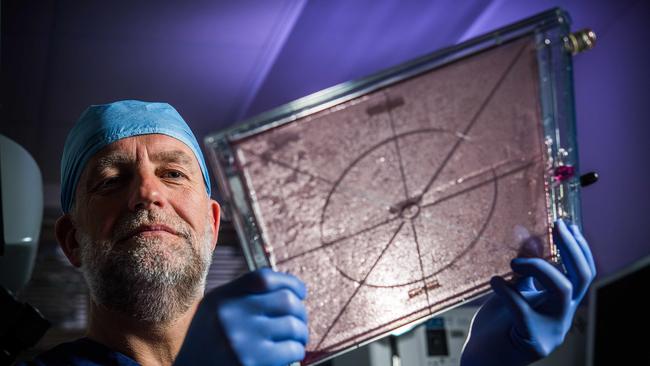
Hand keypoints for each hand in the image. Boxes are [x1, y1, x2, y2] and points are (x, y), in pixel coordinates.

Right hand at [175, 268, 308, 365]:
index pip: (265, 278)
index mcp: (223, 298)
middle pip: (286, 301)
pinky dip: (296, 351)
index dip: (291, 283)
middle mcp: (231, 315)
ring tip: (296, 340)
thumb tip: (290, 290)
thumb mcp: (216, 309)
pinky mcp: (251, 363)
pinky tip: (288, 354)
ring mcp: (242, 340)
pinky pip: (291, 350)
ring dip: (301, 334)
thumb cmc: (208, 342)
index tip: (300, 293)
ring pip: (294, 326)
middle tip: (299, 322)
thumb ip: (245, 295)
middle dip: (301, 312)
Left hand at [460, 219, 595, 365]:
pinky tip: (494, 281)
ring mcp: (552, 330)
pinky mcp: (532, 341)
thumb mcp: (514, 290)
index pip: (584, 273)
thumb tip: (532, 238)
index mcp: (562, 303)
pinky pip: (524, 310)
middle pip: (582, 278)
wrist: (484, 357)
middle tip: (556, 226)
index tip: (566, 224)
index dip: (579, 247)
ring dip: (539, 267)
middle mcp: (563, 315)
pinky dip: (507, 292)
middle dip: (571, 248)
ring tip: (512, 261)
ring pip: (561, 290)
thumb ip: (526, 270)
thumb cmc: (500, 324)